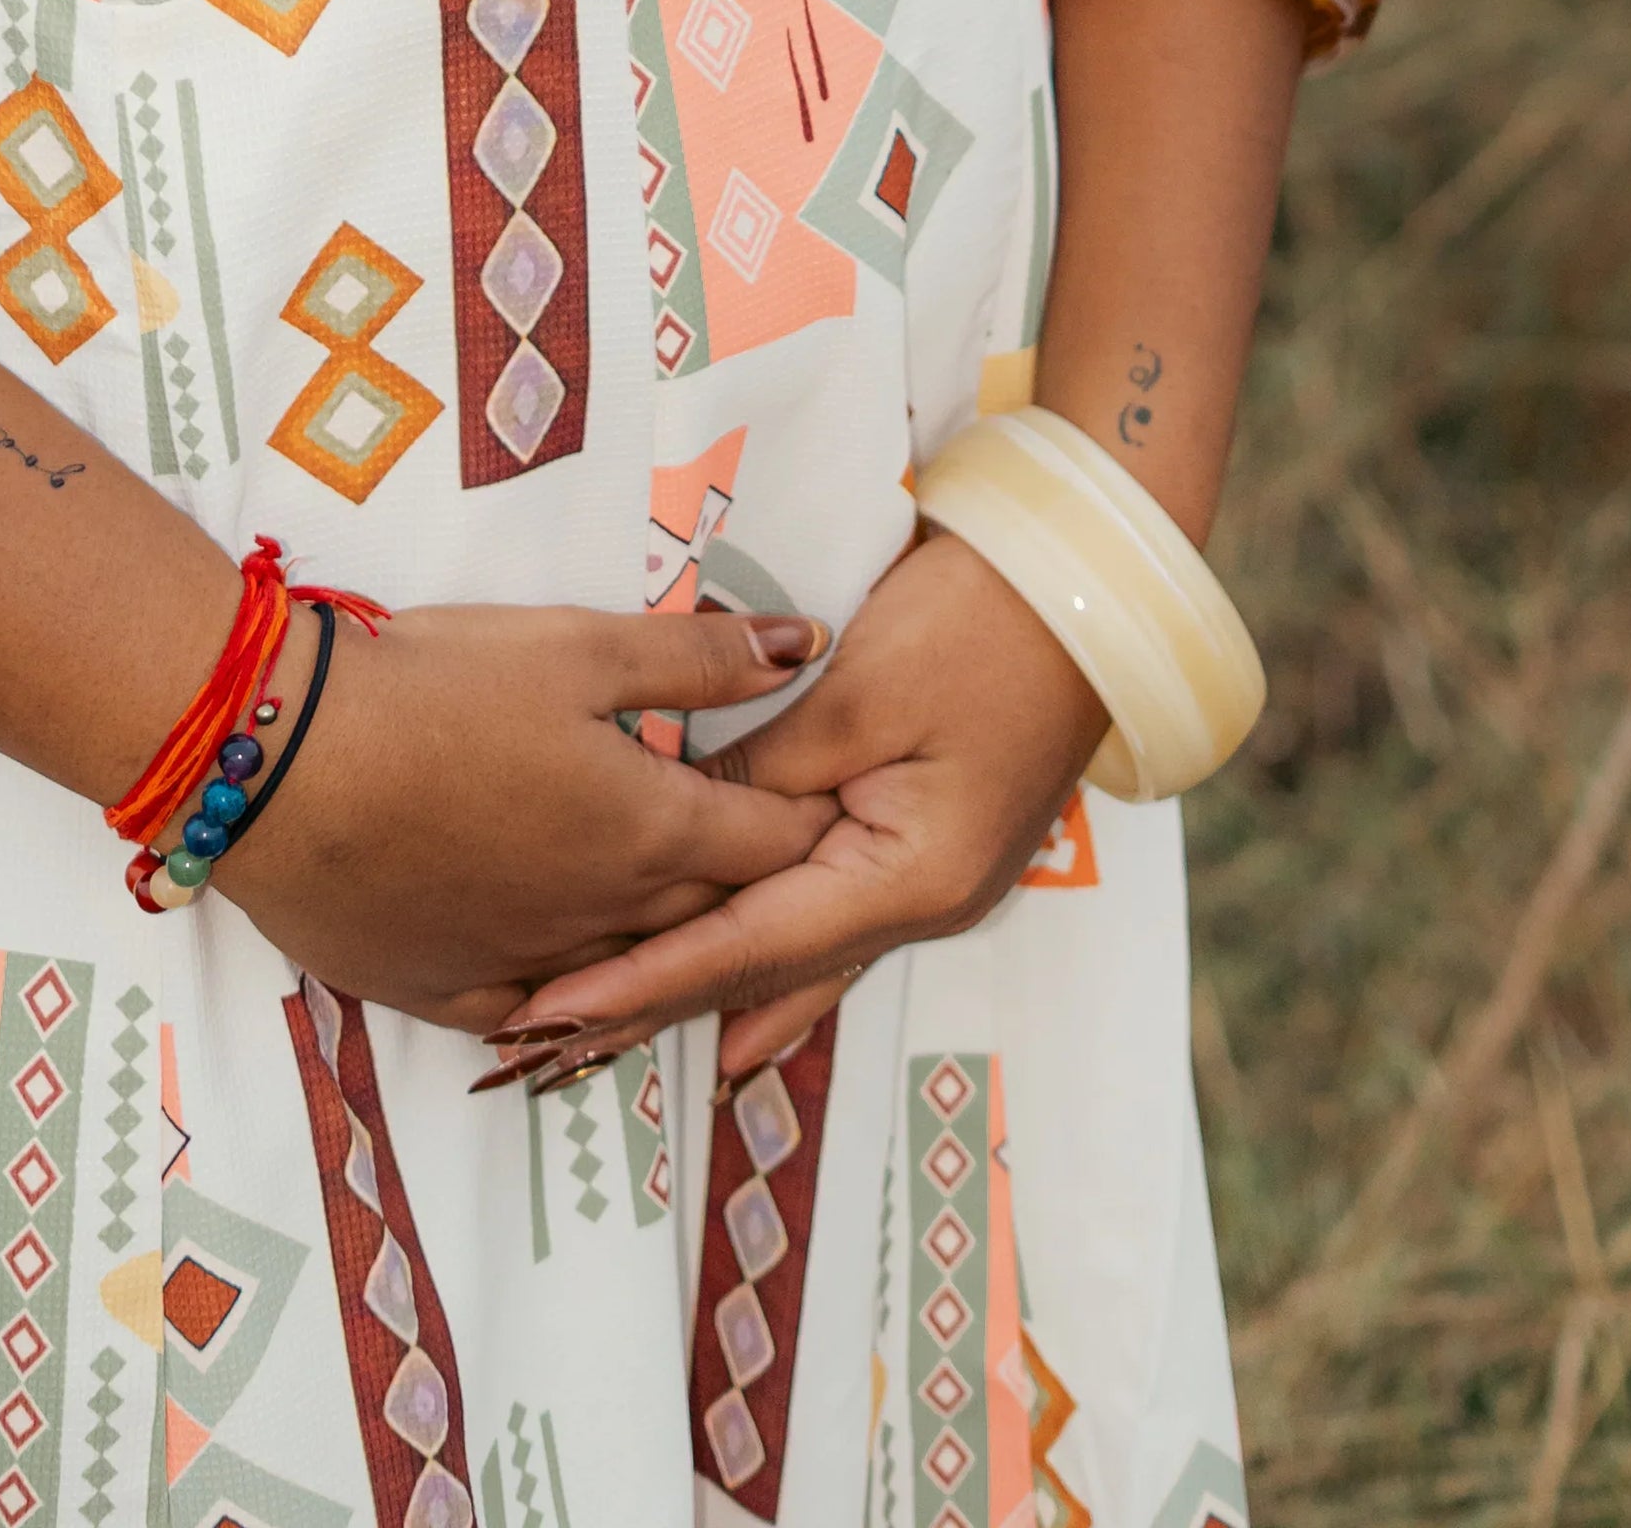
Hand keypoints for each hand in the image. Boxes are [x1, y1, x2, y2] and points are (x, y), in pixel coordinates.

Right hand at [214, 595, 841, 1032]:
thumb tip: (807, 650)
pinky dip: (564, 997)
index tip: (840, 802)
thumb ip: (698, 658)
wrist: (285, 767)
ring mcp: (525, 966)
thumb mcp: (578, 647)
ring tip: (688, 923)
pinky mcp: (445, 992)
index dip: (813, 818)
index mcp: (650, 832)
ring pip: (626, 969)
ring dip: (664, 947)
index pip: (772, 841)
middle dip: (754, 890)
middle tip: (780, 865)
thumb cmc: (437, 690)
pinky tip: (569, 988)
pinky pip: (532, 1013)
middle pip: (710, 916)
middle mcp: (604, 918)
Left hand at [471, 530, 1102, 1084]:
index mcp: (910, 878)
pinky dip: (762, 959)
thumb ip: (763, 771)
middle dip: (656, 1003)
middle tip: (547, 1047)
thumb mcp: (857, 691)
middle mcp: (922, 903)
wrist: (1084, 584)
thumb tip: (682, 822)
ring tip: (610, 1041)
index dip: (645, 979)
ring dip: (703, 991)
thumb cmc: (979, 623)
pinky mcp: (924, 843)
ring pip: (793, 954)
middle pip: (766, 968)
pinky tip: (730, 1014)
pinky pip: (824, 921)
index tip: (554, 1014)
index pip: (748, 945)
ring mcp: (929, 880)